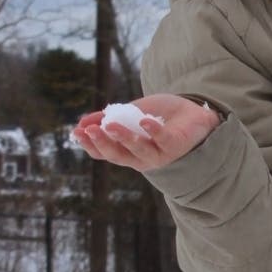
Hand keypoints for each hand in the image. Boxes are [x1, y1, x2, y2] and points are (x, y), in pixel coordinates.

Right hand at [72, 93, 221, 172]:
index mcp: (128, 151)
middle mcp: (141, 158)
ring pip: (138, 151)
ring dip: (123, 138)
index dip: (90, 144)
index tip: (77, 132)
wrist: (194, 113)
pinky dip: (153, 131)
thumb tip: (82, 121)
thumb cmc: (162, 115)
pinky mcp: (175, 147)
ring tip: (111, 125)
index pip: (105, 153)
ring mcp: (159, 155)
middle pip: (118, 155)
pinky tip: (144, 121)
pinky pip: (163, 140)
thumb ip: (111, 117)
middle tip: (90, 130)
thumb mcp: (132, 113)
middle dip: (102, 143)